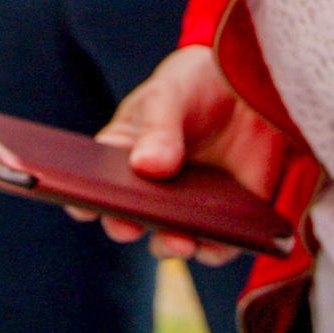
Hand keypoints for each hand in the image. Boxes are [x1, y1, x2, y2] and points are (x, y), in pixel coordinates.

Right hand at [68, 45, 285, 266]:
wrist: (251, 85)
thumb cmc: (194, 87)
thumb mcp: (169, 96)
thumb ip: (157, 129)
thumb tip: (145, 167)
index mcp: (122, 157)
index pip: (94, 184)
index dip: (83, 198)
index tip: (82, 205)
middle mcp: (149, 191)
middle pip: (128, 219)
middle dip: (125, 225)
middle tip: (128, 224)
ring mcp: (185, 208)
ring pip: (169, 240)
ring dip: (170, 245)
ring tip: (179, 239)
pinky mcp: (224, 219)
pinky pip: (216, 245)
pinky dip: (215, 247)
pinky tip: (218, 240)